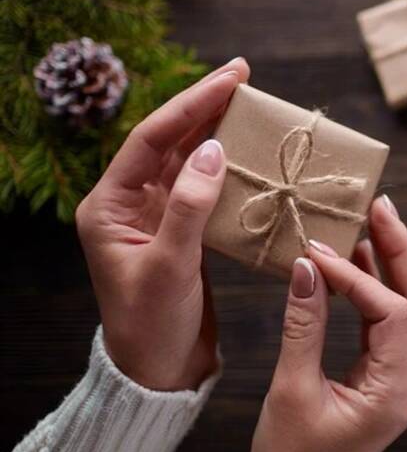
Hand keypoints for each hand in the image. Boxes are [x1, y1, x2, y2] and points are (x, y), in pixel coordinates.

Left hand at [76, 58, 250, 390]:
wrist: (158, 373)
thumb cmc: (152, 327)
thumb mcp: (170, 268)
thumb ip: (189, 208)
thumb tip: (211, 150)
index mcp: (110, 206)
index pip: (151, 140)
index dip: (190, 106)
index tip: (228, 80)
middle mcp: (131, 204)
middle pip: (170, 142)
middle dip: (206, 108)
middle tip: (244, 77)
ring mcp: (158, 217)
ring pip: (190, 163)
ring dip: (219, 134)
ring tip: (251, 107)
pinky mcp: (183, 234)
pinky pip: (206, 191)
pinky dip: (230, 172)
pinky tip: (251, 157)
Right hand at [244, 196, 406, 451]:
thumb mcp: (291, 391)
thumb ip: (303, 326)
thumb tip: (305, 267)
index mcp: (395, 393)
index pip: (392, 314)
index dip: (357, 278)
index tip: (318, 252)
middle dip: (402, 251)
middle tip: (379, 207)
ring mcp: (400, 378)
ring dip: (392, 263)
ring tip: (368, 221)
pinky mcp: (384, 375)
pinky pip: (389, 322)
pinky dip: (375, 288)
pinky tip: (354, 261)